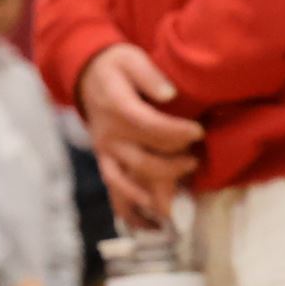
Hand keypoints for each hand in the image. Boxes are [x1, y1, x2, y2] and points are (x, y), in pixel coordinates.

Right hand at [76, 45, 203, 227]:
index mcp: (117, 109)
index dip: (176, 133)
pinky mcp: (105, 162)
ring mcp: (105, 153)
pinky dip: (130, 211)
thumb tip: (168, 94)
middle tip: (194, 161)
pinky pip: (114, 192)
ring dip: (154, 194)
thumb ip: (149, 76)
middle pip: (142, 161)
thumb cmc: (116, 67)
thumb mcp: (131, 59)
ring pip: (128, 182)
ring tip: (177, 202)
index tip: (198, 132)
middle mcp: (109, 136)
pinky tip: (150, 226)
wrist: (85, 76)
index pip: (149, 127)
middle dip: (172, 166)